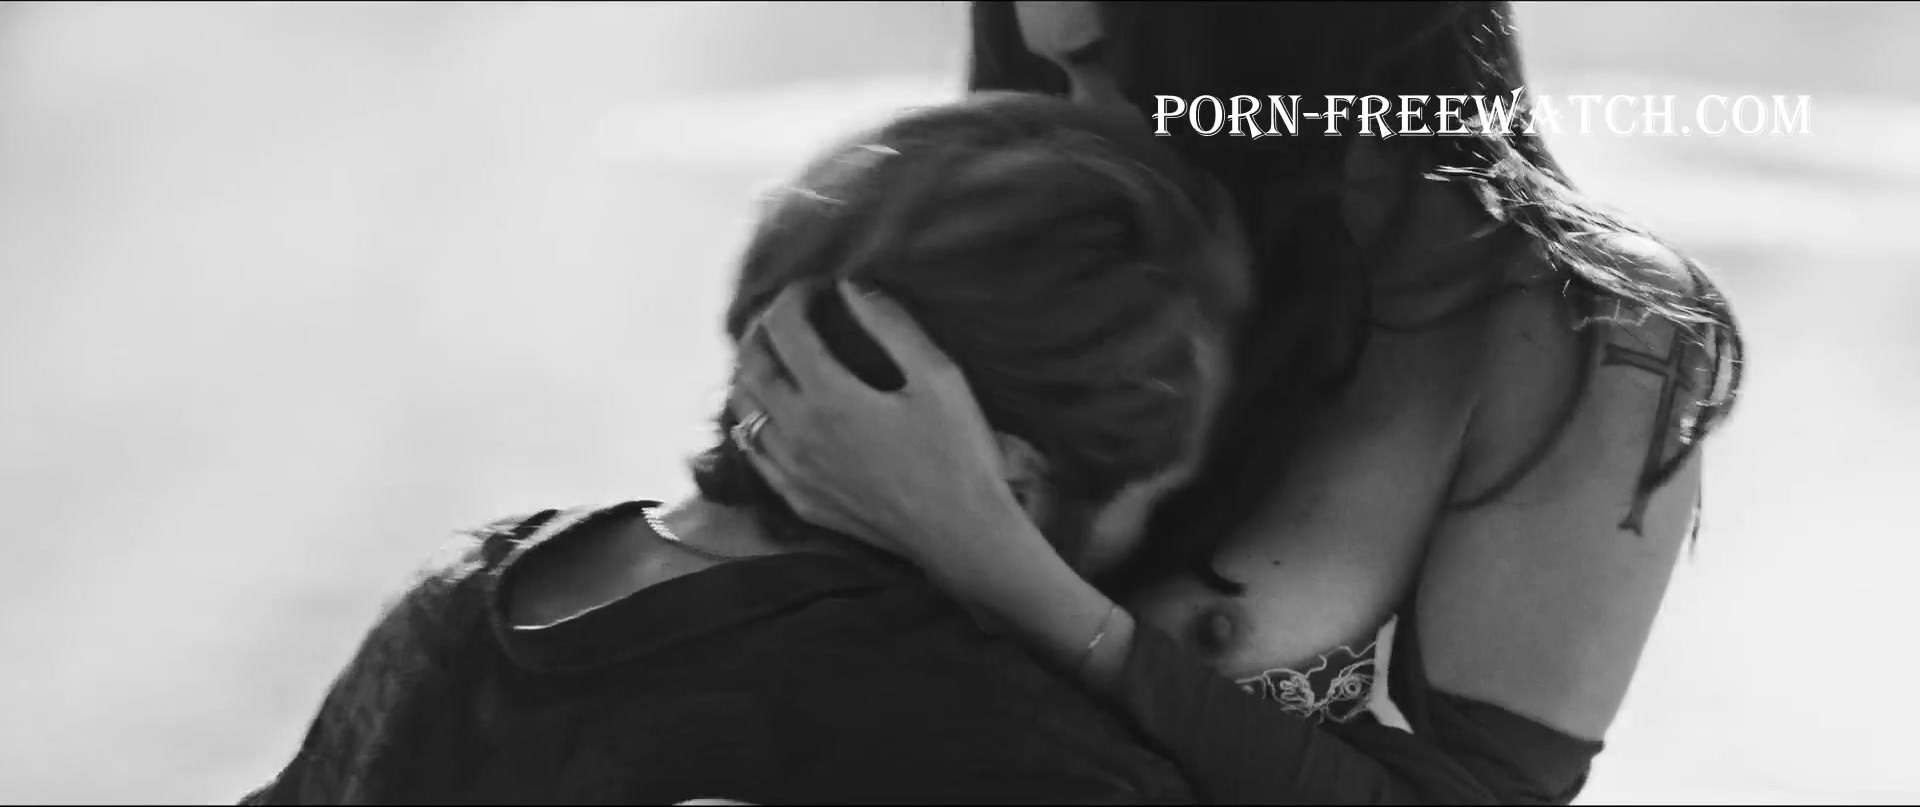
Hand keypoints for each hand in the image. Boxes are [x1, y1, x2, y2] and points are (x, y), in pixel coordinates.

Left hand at [727, 281, 1024, 566]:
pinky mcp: (799, 500)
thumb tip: (852, 285)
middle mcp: (798, 433)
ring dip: (751, 370)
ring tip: (778, 353)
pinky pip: (754, 452)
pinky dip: (753, 419)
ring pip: (742, 408)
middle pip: (750, 363)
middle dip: (763, 326)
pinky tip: (773, 411)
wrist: (963, 537)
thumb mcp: (939, 378)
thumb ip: (892, 325)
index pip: (785, 327)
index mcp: (830, 397)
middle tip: (789, 312)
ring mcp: (793, 472)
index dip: (795, 295)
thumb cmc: (959, 455)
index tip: (819, 287)